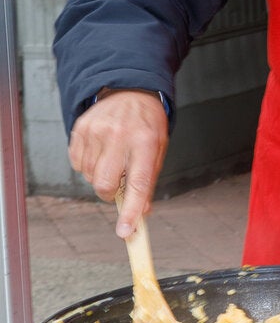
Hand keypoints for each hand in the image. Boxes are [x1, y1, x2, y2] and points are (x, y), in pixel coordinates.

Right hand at [67, 90, 168, 236]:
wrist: (129, 91)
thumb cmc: (146, 124)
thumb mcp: (158, 148)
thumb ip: (149, 181)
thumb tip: (142, 213)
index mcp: (145, 142)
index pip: (138, 183)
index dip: (132, 211)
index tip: (125, 231)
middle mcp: (120, 135)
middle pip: (104, 185)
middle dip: (110, 194)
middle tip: (118, 184)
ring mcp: (97, 131)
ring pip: (89, 176)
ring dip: (99, 176)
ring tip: (112, 158)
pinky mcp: (80, 129)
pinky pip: (77, 164)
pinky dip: (87, 165)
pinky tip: (100, 151)